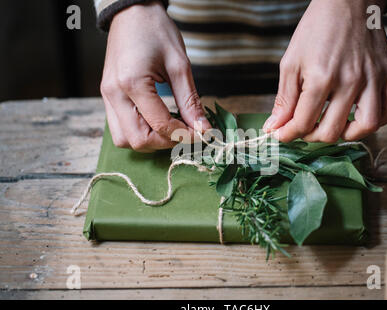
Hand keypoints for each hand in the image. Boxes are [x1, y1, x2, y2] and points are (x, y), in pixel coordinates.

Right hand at [100, 1, 210, 151]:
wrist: (132, 13)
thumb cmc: (156, 32)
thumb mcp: (180, 65)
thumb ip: (190, 101)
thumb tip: (203, 129)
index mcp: (132, 83)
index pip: (160, 125)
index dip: (183, 135)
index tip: (200, 133)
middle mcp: (114, 94)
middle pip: (138, 140)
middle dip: (165, 142)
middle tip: (184, 132)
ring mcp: (107, 97)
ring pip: (124, 139)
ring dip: (149, 140)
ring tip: (168, 127)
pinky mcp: (107, 97)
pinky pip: (118, 128)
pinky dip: (138, 132)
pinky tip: (154, 121)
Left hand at [263, 0, 386, 142]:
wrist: (347, 2)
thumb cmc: (316, 30)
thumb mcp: (291, 63)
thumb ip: (284, 99)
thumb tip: (274, 127)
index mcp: (321, 77)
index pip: (303, 122)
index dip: (287, 134)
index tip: (280, 135)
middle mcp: (350, 81)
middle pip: (332, 131)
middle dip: (311, 137)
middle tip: (305, 129)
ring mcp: (373, 78)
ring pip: (367, 126)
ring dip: (347, 135)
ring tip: (334, 126)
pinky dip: (379, 120)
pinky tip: (361, 115)